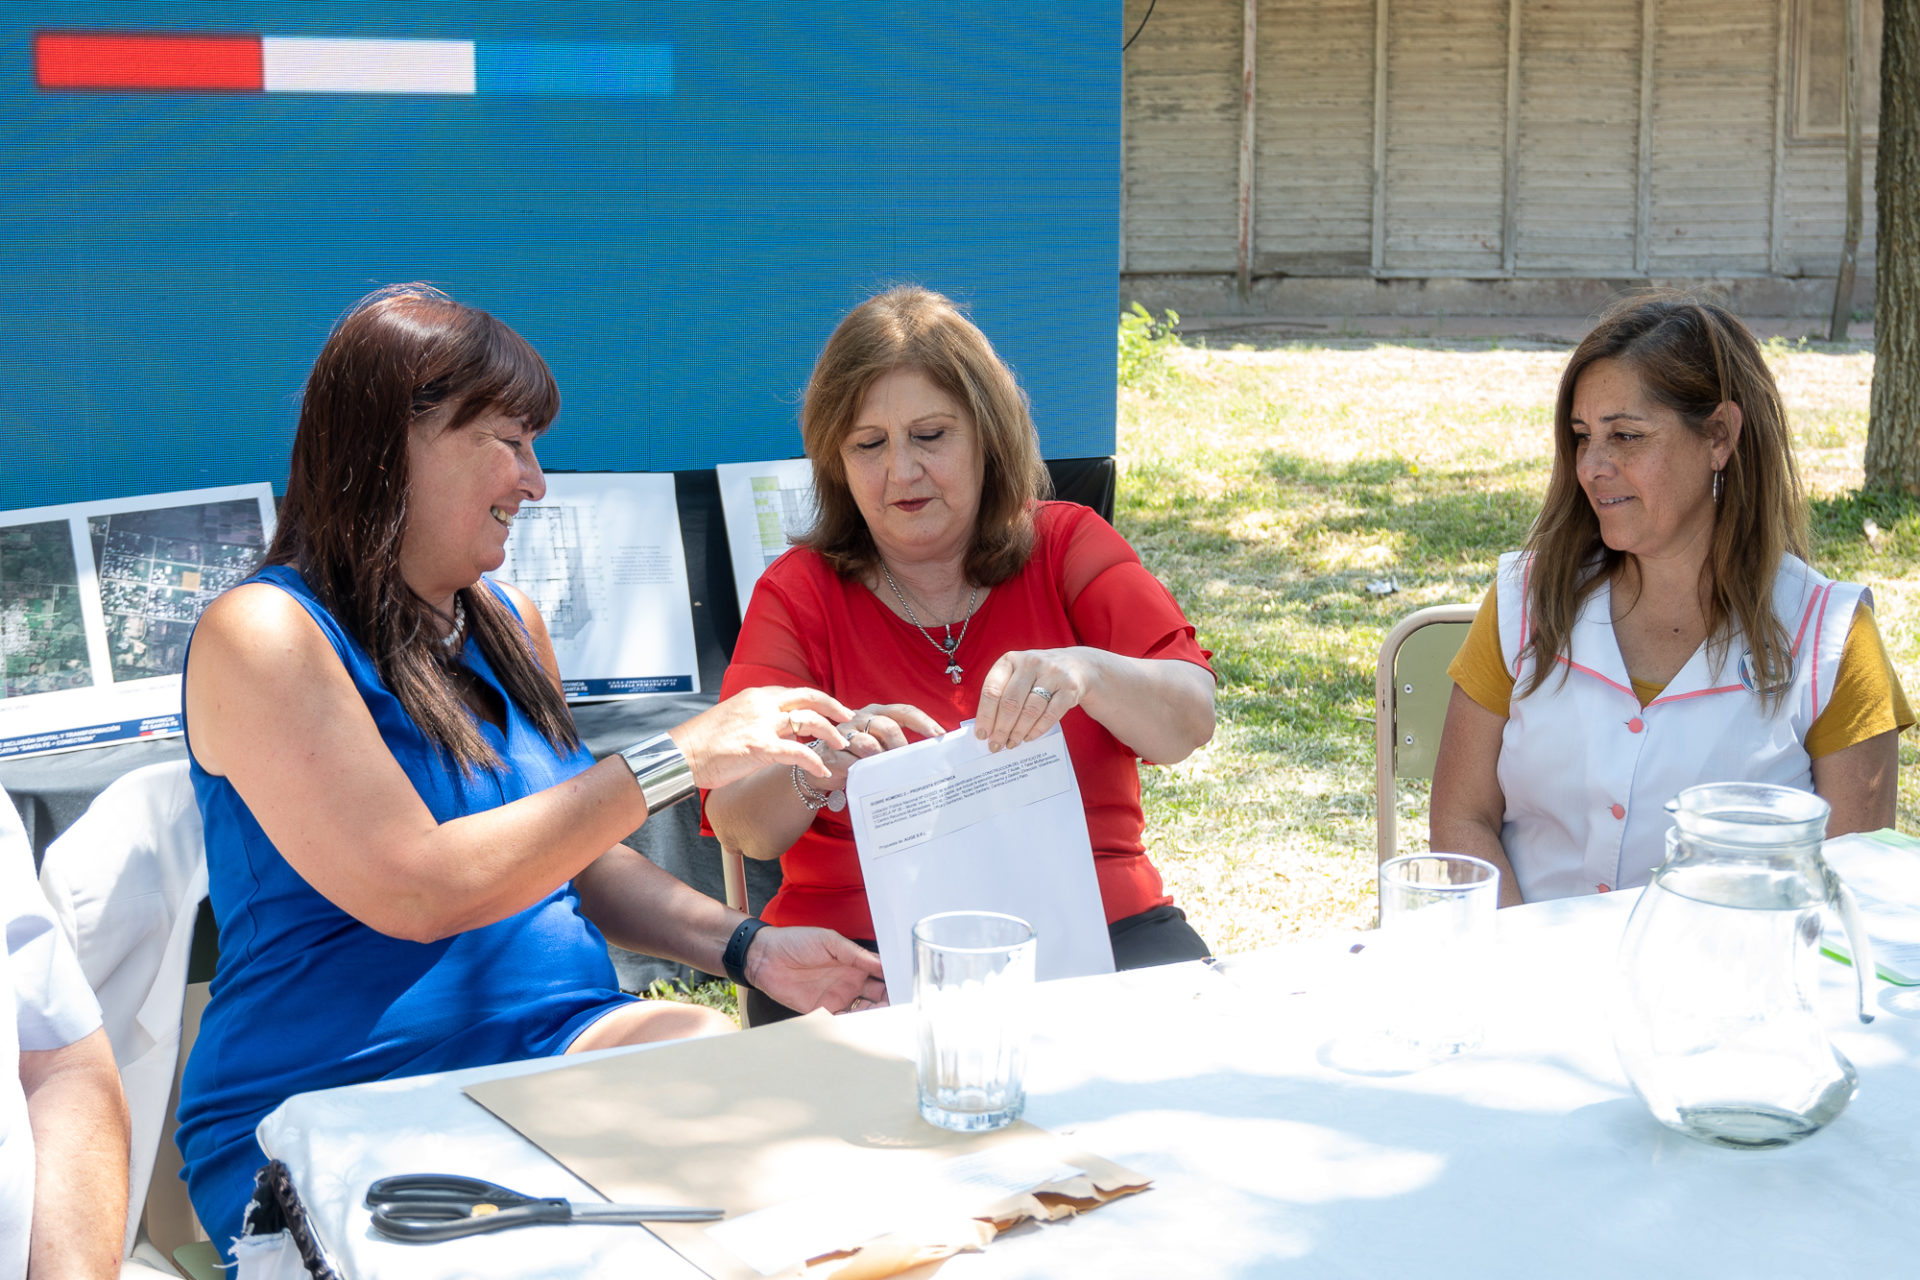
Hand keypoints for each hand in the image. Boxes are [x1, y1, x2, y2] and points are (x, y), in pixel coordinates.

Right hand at [672, 686, 853, 788]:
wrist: (681, 754)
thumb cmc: (705, 742)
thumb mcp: (736, 720)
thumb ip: (762, 721)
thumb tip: (786, 734)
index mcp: (756, 696)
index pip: (796, 692)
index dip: (819, 701)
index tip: (834, 710)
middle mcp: (762, 704)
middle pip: (808, 697)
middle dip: (833, 707)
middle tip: (849, 718)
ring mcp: (761, 724)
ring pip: (808, 721)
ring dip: (830, 733)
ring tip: (841, 745)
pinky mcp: (758, 747)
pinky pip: (796, 752)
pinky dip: (813, 761)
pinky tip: (822, 769)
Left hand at [744, 926, 888, 1014]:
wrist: (764, 957)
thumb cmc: (795, 941)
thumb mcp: (829, 941)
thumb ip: (856, 955)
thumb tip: (882, 963)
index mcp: (855, 962)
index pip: (882, 973)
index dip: (895, 979)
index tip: (908, 985)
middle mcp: (850, 981)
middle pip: (879, 995)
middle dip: (892, 1001)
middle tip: (902, 1006)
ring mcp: (838, 997)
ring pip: (865, 1011)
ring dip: (876, 1014)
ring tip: (886, 1017)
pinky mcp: (822, 1012)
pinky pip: (843, 1022)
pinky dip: (854, 1025)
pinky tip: (863, 1025)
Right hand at [811, 702, 946, 788]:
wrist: (819, 763)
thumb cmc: (856, 753)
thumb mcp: (878, 744)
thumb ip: (896, 745)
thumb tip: (926, 757)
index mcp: (877, 712)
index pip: (904, 711)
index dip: (923, 722)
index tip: (940, 735)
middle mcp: (861, 717)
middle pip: (888, 727)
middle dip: (901, 748)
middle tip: (907, 766)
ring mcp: (844, 732)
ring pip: (870, 745)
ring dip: (880, 761)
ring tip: (885, 774)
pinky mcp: (832, 750)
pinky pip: (852, 761)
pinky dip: (862, 771)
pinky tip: (864, 777)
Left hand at [974, 648, 1095, 751]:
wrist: (1076, 665)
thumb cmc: (1038, 675)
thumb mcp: (1017, 675)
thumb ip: (1002, 694)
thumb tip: (989, 729)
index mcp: (1010, 660)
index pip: (992, 689)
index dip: (985, 715)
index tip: (981, 735)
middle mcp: (1031, 662)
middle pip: (1011, 702)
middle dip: (1001, 728)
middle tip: (996, 745)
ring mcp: (1052, 674)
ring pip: (1030, 710)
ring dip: (1018, 732)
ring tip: (1012, 743)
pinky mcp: (1070, 687)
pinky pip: (1051, 714)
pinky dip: (1037, 729)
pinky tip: (1029, 737)